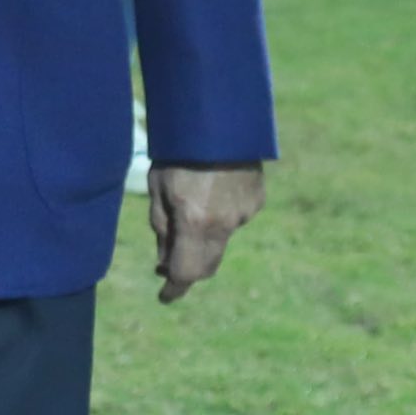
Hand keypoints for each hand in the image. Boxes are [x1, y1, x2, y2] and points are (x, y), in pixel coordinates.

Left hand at [148, 162, 265, 302]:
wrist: (219, 117)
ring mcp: (245, 213)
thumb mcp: (158, 185)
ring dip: (204, 235)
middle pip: (207, 264)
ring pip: (221, 238)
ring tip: (190, 201)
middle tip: (170, 264)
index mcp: (195, 222)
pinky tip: (212, 186)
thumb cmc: (178, 148)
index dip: (173, 288)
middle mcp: (224, 224)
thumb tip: (163, 262)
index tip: (164, 297)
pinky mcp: (258, 200)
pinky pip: (236, 216)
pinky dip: (221, 212)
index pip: (185, 272)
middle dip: (189, 268)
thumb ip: (162, 227)